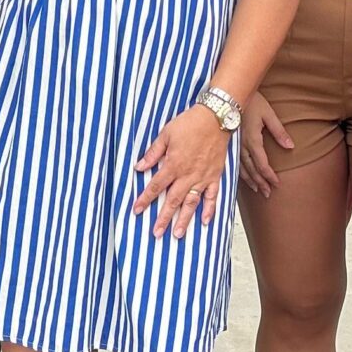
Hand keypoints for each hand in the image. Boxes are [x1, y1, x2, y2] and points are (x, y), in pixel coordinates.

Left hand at [132, 104, 229, 236]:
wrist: (215, 117)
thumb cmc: (190, 123)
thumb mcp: (166, 134)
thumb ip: (153, 153)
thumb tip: (139, 167)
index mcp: (173, 164)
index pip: (155, 186)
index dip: (145, 199)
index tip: (136, 210)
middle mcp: (187, 175)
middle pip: (173, 200)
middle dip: (164, 218)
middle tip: (156, 234)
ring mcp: (203, 177)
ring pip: (191, 203)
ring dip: (184, 219)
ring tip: (178, 234)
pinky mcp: (215, 176)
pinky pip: (213, 196)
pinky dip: (210, 209)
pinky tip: (205, 221)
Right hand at [239, 94, 291, 197]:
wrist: (230, 94)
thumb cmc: (251, 101)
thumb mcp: (268, 114)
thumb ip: (279, 131)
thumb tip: (290, 146)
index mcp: (253, 140)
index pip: (262, 164)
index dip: (270, 176)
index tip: (277, 184)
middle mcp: (242, 146)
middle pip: (252, 170)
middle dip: (260, 182)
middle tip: (268, 194)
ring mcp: (234, 145)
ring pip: (242, 168)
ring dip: (250, 180)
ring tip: (257, 189)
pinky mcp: (229, 142)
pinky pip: (234, 162)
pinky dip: (240, 172)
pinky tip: (243, 177)